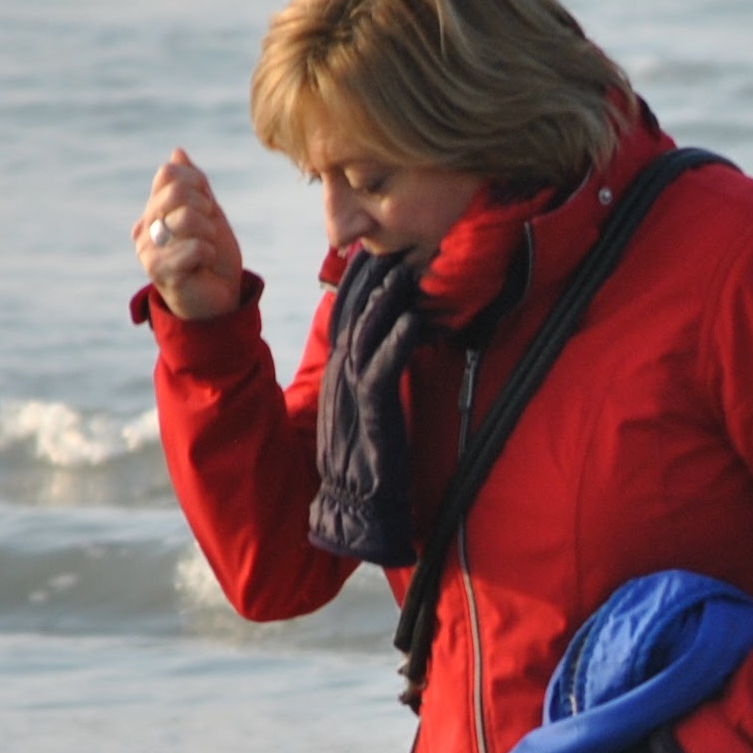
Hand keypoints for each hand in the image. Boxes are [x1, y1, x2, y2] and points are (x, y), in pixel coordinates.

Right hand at [134, 147, 243, 321]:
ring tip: (206, 250)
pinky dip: (209, 254)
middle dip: (205, 209)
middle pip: (177, 192)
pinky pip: (195, 248)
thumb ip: (196, 185)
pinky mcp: (159, 272)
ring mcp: (148, 250)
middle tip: (208, 230)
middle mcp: (144, 227)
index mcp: (154, 209)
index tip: (206, 207)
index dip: (197, 184)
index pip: (169, 173)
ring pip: (187, 218)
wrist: (218, 300)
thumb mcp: (210, 215)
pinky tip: (204, 266)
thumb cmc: (213, 259)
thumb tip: (178, 152)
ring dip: (210, 234)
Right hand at [307, 245, 429, 564]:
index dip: (356, 281)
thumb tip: (387, 347)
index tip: (372, 251)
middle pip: (351, 314)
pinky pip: (384, 369)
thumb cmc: (363, 462)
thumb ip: (368, 377)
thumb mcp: (361, 409)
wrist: (353, 507)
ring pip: (365, 334)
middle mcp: (340, 376)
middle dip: (370, 278)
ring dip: (385, 300)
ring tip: (403, 270)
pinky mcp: (373, 413)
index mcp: (337, 373)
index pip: (343, 315)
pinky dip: (398, 342)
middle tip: (390, 245)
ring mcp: (353, 393)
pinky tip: (415, 320)